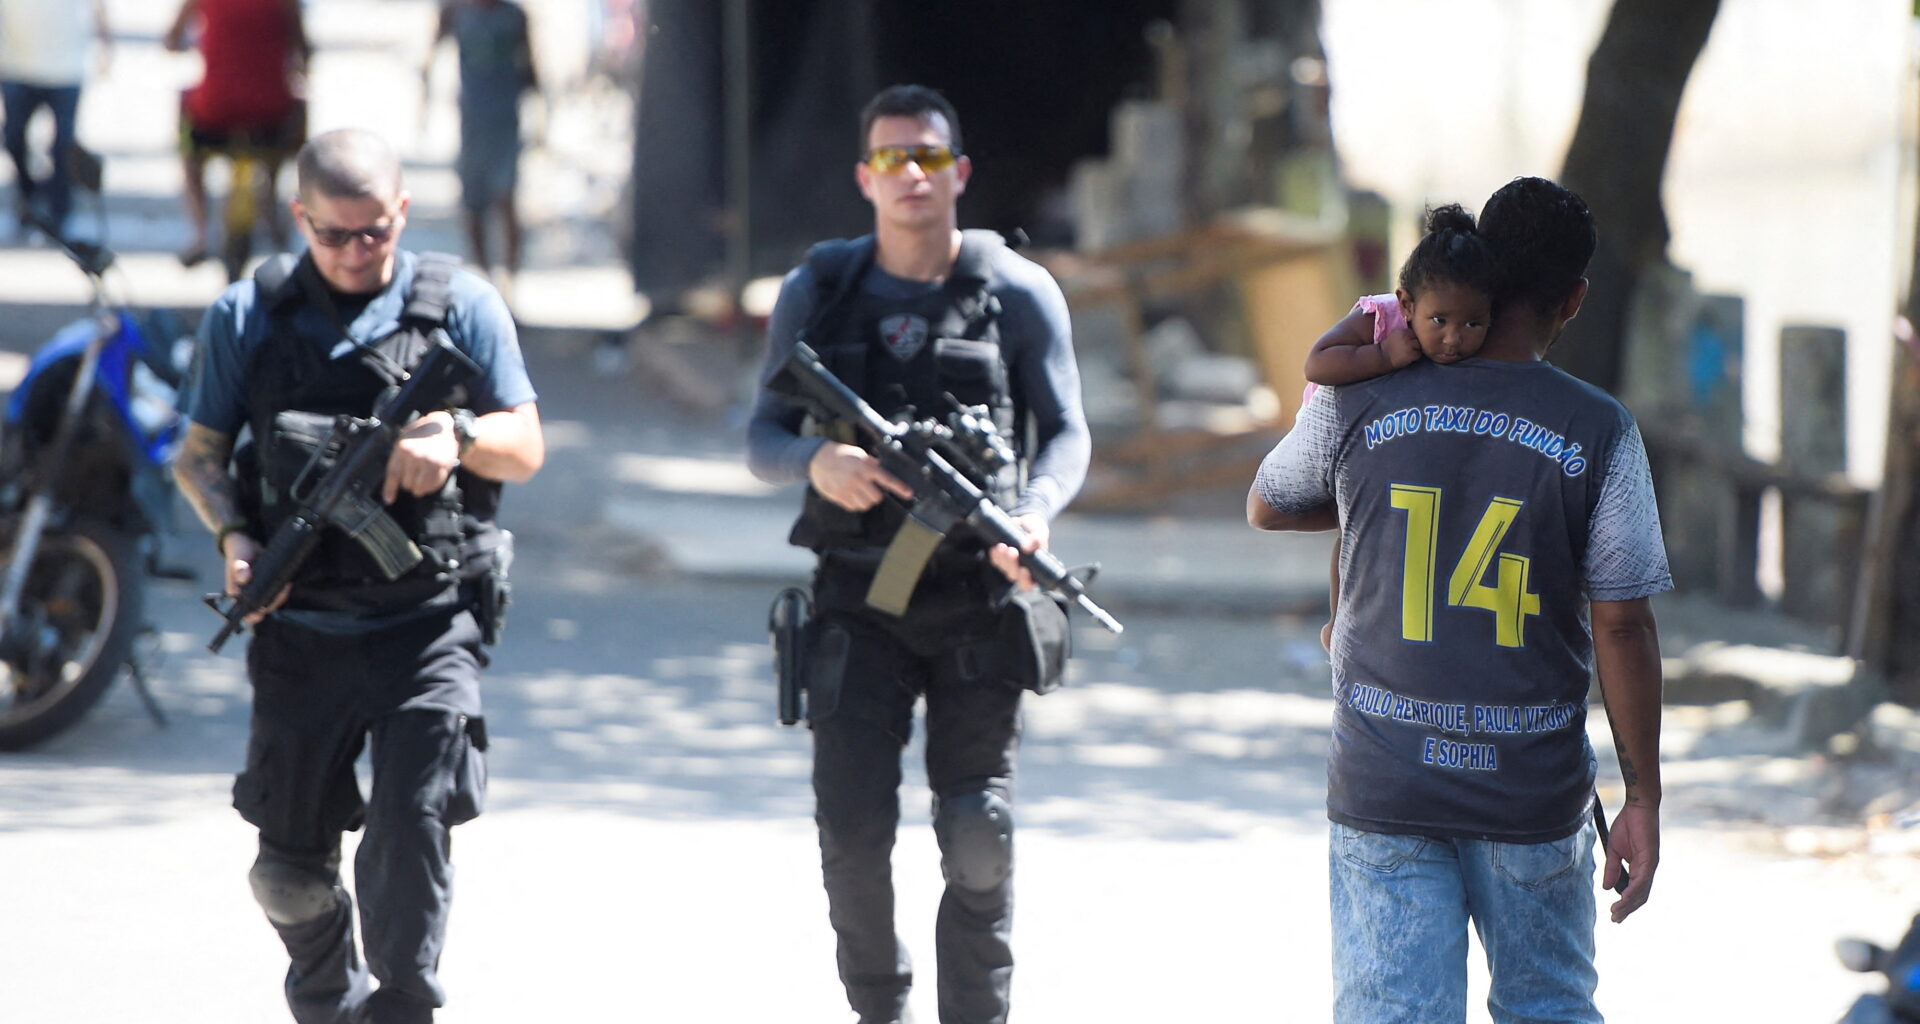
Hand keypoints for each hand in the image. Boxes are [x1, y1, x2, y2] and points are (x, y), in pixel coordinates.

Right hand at [221, 533, 289, 622]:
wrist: (247, 542)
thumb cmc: (239, 552)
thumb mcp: (237, 557)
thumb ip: (239, 567)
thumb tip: (245, 577)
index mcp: (235, 593)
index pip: (244, 611)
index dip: (252, 616)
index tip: (260, 615)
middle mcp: (247, 595)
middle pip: (261, 608)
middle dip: (273, 602)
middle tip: (282, 590)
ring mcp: (258, 590)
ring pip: (271, 601)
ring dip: (280, 596)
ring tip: (285, 585)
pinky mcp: (268, 584)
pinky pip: (277, 592)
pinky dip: (282, 589)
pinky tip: (286, 583)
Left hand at [383, 411, 459, 502]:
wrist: (443, 426)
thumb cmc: (422, 433)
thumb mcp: (404, 440)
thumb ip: (398, 458)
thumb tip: (394, 479)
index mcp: (402, 448)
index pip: (393, 474)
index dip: (390, 489)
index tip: (389, 500)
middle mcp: (414, 456)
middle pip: (407, 484)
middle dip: (409, 482)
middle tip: (415, 475)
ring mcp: (428, 461)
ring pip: (419, 487)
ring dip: (420, 487)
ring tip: (423, 479)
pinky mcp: (441, 466)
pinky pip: (433, 485)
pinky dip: (432, 486)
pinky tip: (432, 479)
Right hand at [807, 442, 912, 511]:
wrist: (817, 458)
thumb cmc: (840, 455)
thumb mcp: (859, 454)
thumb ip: (871, 463)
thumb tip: (882, 469)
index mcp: (865, 467)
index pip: (886, 479)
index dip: (899, 488)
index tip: (908, 493)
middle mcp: (858, 479)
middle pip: (877, 498)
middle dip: (876, 495)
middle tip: (871, 488)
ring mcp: (847, 489)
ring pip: (865, 505)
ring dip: (866, 501)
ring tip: (860, 492)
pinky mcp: (838, 496)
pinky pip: (853, 508)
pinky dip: (855, 504)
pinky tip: (851, 495)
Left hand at [989, 513, 1048, 589]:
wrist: (1023, 521)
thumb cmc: (1035, 529)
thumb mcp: (1039, 531)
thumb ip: (1037, 539)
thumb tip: (1027, 548)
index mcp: (1035, 568)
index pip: (1029, 583)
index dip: (1025, 580)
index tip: (1024, 570)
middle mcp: (1021, 570)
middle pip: (1014, 576)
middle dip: (1011, 564)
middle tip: (1012, 551)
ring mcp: (1010, 565)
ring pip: (1004, 568)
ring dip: (1002, 559)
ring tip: (1002, 546)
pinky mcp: (1000, 558)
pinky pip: (996, 561)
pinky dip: (995, 556)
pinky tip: (995, 549)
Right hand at [1382, 326, 1422, 368]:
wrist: (1382, 358)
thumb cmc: (1387, 347)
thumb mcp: (1393, 334)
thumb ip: (1402, 332)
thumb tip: (1411, 328)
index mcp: (1402, 331)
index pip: (1413, 332)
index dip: (1411, 337)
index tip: (1407, 342)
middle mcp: (1406, 337)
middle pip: (1417, 339)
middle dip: (1414, 343)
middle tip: (1408, 348)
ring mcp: (1409, 346)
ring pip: (1419, 346)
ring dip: (1416, 349)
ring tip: (1409, 352)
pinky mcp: (1411, 354)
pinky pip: (1418, 354)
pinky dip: (1415, 356)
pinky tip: (1408, 357)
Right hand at [1603, 802, 1658, 922]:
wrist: (1638, 807)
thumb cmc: (1628, 825)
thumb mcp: (1614, 850)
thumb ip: (1612, 868)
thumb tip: (1606, 887)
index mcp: (1640, 868)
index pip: (1635, 892)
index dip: (1625, 904)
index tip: (1614, 914)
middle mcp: (1648, 870)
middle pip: (1640, 896)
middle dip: (1627, 909)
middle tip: (1615, 920)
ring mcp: (1651, 865)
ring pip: (1642, 892)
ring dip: (1629, 904)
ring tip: (1616, 913)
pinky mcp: (1650, 859)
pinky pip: (1642, 880)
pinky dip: (1633, 891)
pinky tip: (1623, 898)